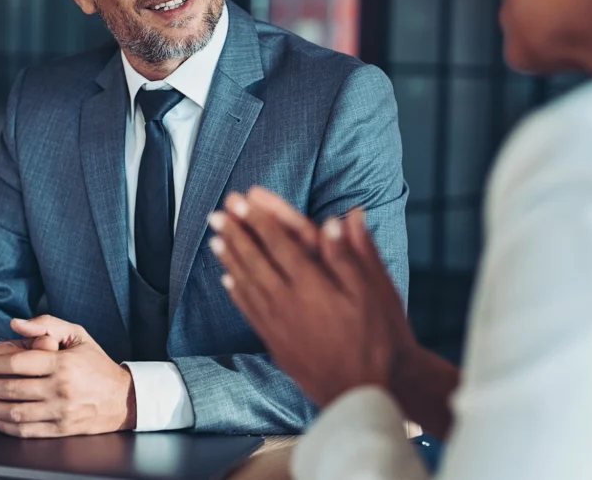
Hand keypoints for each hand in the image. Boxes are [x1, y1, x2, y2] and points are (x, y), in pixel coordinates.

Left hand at [0, 315, 136, 436]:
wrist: (122, 399)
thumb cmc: (98, 365)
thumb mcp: (79, 336)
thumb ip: (47, 324)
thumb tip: (16, 323)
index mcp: (64, 363)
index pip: (20, 363)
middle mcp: (61, 388)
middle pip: (12, 388)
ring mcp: (60, 412)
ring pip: (14, 411)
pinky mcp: (60, 430)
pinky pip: (24, 430)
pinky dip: (3, 425)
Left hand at [209, 187, 416, 407]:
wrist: (364, 392)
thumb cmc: (376, 340)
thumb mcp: (374, 293)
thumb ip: (353, 255)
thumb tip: (339, 219)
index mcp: (312, 283)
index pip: (279, 243)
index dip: (259, 219)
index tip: (242, 200)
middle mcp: (288, 301)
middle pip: (255, 260)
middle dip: (236, 234)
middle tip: (217, 213)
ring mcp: (278, 324)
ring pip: (246, 283)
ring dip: (231, 259)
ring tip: (215, 240)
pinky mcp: (276, 343)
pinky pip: (249, 310)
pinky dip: (237, 292)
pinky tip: (228, 282)